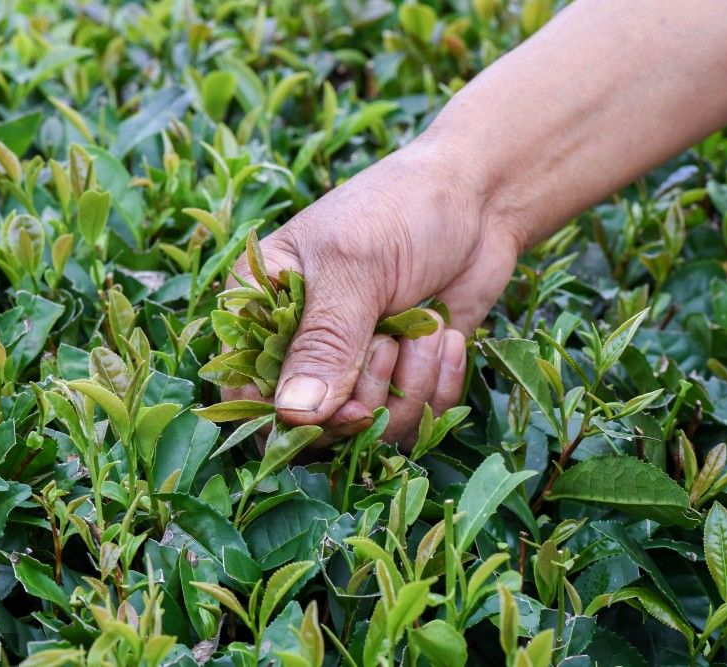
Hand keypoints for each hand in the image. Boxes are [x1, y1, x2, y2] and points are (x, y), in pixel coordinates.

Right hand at [224, 131, 521, 446]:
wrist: (481, 197)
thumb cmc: (402, 210)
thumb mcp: (354, 268)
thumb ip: (325, 341)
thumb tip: (292, 416)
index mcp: (262, 304)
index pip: (246, 386)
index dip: (285, 413)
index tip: (334, 405)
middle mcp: (300, 342)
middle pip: (309, 423)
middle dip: (360, 396)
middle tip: (388, 345)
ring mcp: (351, 364)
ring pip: (364, 428)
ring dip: (407, 387)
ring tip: (424, 329)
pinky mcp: (400, 377)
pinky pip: (409, 420)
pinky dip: (436, 386)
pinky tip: (445, 336)